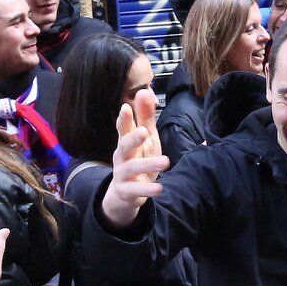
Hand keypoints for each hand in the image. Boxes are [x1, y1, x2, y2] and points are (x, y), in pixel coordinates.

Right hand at [100, 90, 167, 228]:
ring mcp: (122, 174)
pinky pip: (136, 190)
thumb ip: (145, 117)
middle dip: (132, 138)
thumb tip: (143, 91)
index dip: (124, 119)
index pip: (123, 128)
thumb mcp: (145, 139)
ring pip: (132, 168)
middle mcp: (121, 156)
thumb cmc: (138, 159)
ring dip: (148, 164)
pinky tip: (159, 188)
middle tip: (143, 131)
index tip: (126, 107)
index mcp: (126, 142)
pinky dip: (147, 189)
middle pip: (123, 145)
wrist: (125, 193)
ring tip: (165, 162)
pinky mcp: (126, 191)